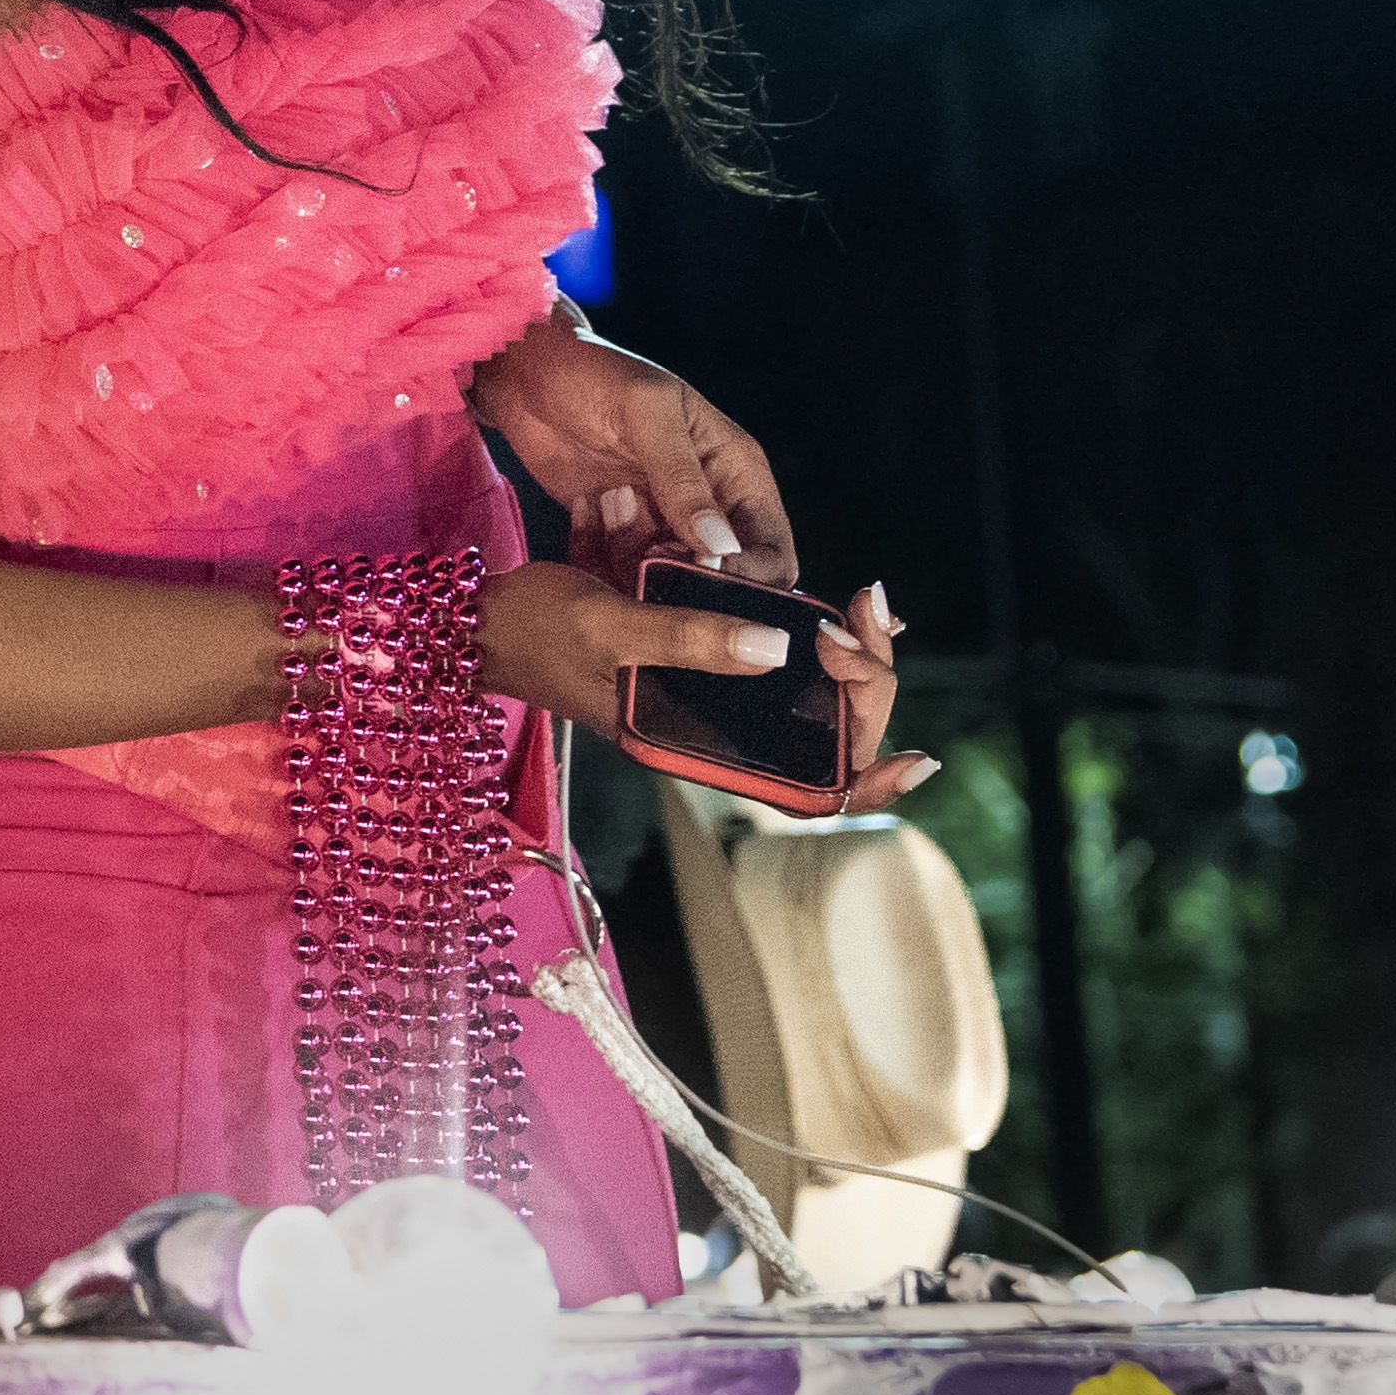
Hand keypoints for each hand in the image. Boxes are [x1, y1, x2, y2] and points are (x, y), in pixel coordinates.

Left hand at [472, 297, 796, 585]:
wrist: (525, 372)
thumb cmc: (593, 371)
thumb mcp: (645, 411)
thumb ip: (681, 478)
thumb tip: (721, 547)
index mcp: (737, 473)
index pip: (773, 551)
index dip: (749, 576)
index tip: (699, 571)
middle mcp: (709, 506)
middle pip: (727, 581)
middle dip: (691, 584)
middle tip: (645, 557)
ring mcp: (662, 522)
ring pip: (672, 584)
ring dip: (638, 565)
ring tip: (609, 508)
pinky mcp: (618, 532)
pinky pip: (625, 573)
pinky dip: (605, 560)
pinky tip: (586, 510)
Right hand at [480, 564, 933, 811]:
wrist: (478, 621)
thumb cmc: (532, 629)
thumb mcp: (607, 626)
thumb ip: (688, 640)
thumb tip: (781, 647)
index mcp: (692, 744)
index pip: (806, 789)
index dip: (869, 778)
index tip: (917, 754)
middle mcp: (710, 730)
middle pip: (823, 733)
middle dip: (867, 678)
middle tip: (866, 615)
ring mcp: (707, 697)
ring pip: (808, 696)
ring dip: (851, 654)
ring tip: (866, 605)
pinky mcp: (697, 659)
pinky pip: (776, 661)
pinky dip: (814, 635)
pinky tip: (833, 608)